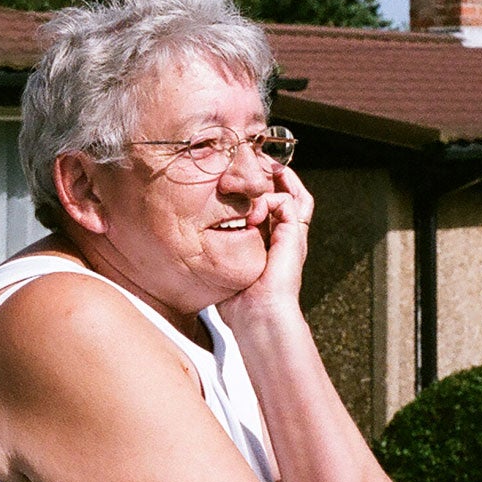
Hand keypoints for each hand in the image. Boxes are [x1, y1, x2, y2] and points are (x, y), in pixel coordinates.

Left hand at [218, 165, 313, 330]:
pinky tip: (250, 215)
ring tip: (257, 174)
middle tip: (254, 165)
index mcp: (270, 244)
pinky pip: (288, 202)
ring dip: (273, 182)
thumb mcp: (221, 270)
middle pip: (289, 195)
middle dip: (272, 177)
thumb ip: (215, 254)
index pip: (272, 208)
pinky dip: (269, 200)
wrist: (259, 316)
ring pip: (293, 194)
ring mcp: (291, 235)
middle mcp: (284, 237)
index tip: (237, 181)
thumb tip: (187, 247)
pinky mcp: (294, 235)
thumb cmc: (238, 303)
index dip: (259, 192)